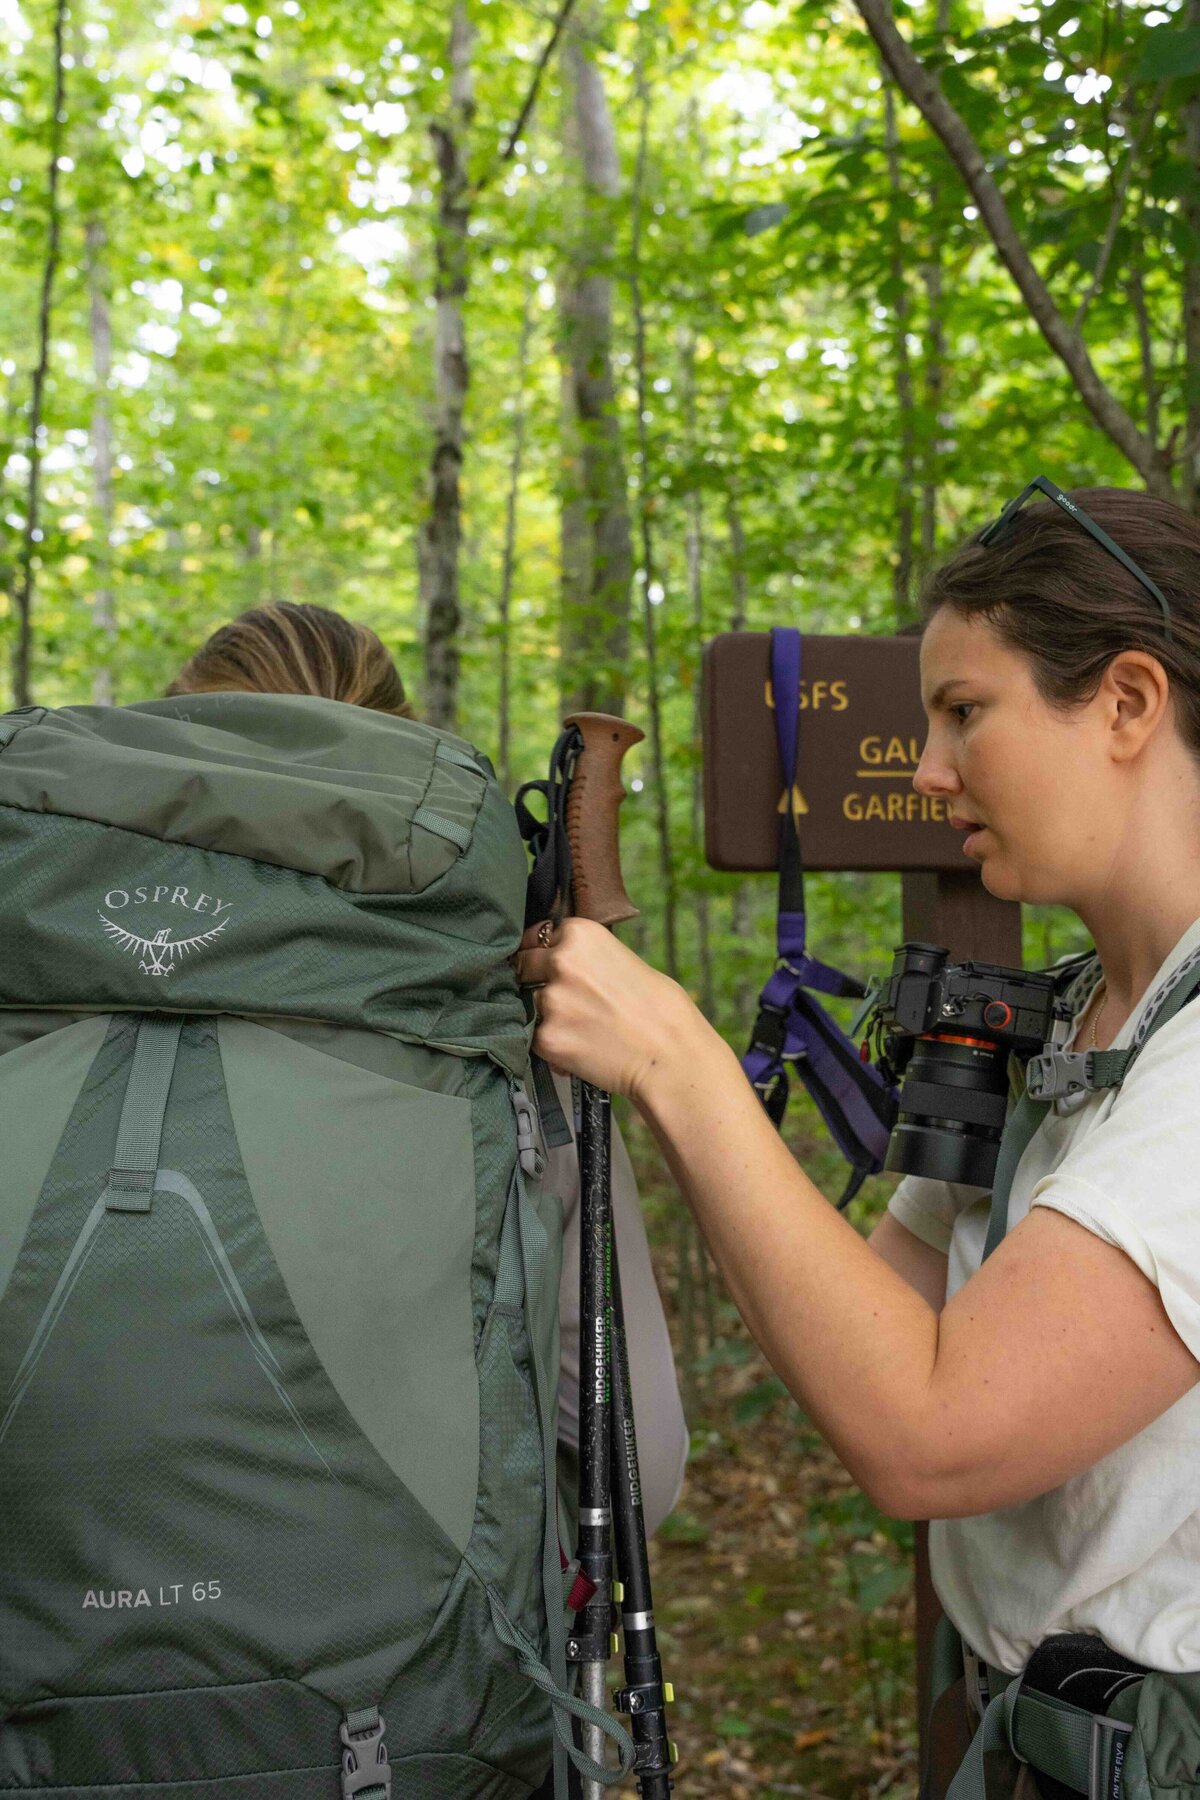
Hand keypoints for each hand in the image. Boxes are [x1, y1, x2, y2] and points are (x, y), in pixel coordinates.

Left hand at [514, 917, 709, 1102]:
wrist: (671, 1055)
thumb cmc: (659, 1010)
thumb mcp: (623, 960)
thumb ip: (586, 958)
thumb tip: (559, 963)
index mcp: (580, 934)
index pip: (537, 936)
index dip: (542, 953)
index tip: (546, 965)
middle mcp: (561, 961)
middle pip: (523, 966)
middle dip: (534, 981)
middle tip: (563, 999)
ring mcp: (551, 1001)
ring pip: (528, 1004)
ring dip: (545, 1016)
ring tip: (582, 1029)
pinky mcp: (547, 1038)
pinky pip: (535, 1039)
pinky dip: (552, 1046)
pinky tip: (581, 1050)